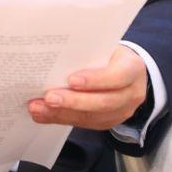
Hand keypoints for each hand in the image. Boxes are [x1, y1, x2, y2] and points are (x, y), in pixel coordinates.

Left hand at [27, 45, 147, 131]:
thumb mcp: (106, 48)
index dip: (95, 80)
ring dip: (61, 113)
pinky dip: (61, 118)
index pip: (117, 76)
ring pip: (92, 117)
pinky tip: (44, 114)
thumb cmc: (111, 55)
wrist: (127, 71)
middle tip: (49, 97)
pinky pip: (85, 123)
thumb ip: (88, 53)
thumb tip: (53, 58)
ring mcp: (122, 111)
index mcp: (133, 69)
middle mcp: (132, 93)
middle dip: (73, 101)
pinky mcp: (109, 121)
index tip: (71, 80)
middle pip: (103, 102)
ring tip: (38, 108)